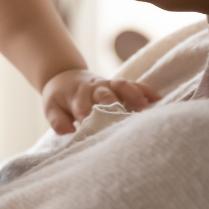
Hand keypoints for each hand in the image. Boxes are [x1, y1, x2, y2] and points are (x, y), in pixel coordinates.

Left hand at [40, 69, 161, 134]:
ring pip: (122, 87)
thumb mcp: (51, 108)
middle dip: (114, 108)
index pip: (84, 108)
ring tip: (144, 108)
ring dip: (133, 96)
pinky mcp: (118, 84)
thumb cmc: (60, 98)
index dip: (90, 119)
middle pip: (105, 97)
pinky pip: (133, 84)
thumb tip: (69, 132)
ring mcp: (108, 84)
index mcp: (77, 96)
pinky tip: (157, 99)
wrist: (64, 76)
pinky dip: (145, 90)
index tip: (97, 131)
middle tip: (122, 122)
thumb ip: (58, 121)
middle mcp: (94, 88)